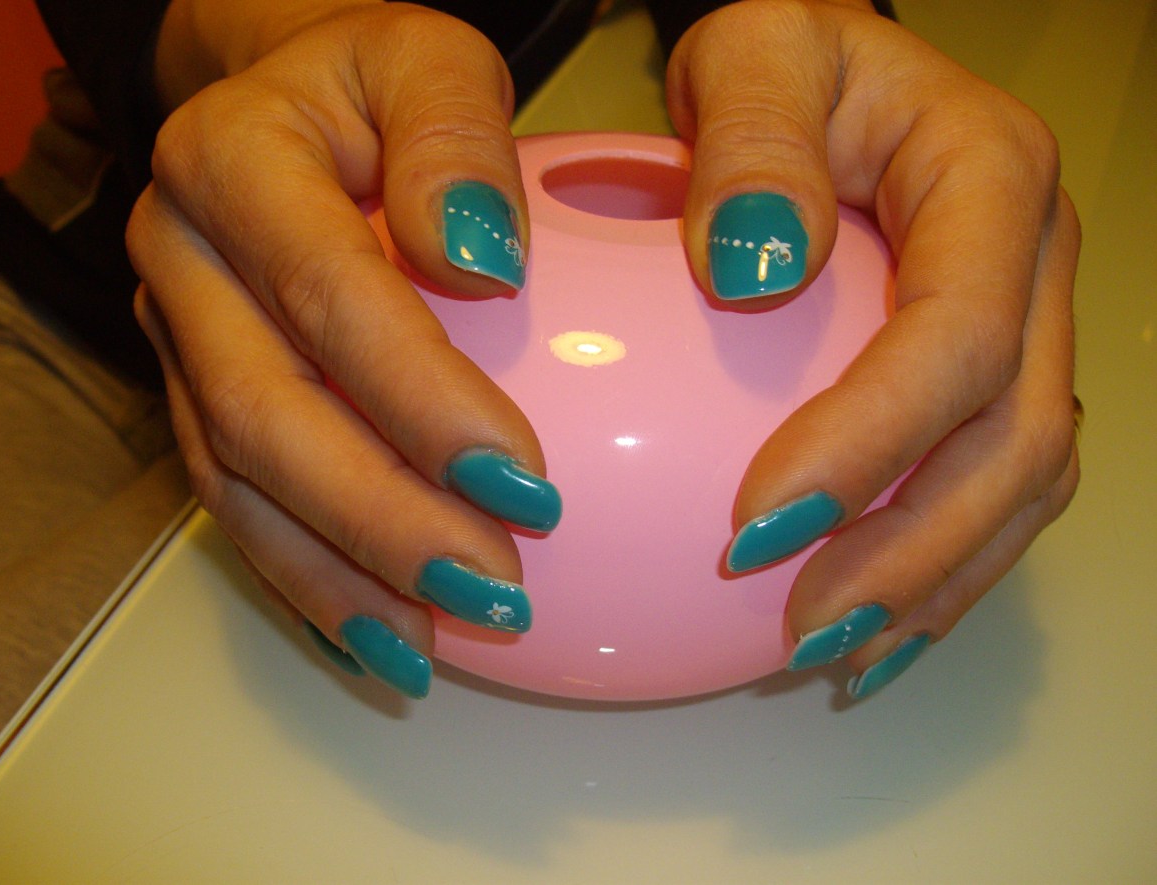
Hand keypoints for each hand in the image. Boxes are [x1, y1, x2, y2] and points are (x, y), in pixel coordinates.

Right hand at [126, 2, 558, 697]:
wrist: (289, 107)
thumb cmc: (380, 85)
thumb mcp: (432, 61)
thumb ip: (454, 138)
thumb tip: (481, 258)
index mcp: (233, 163)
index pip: (331, 297)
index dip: (423, 402)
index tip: (528, 484)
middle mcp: (181, 258)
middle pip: (264, 414)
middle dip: (379, 521)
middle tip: (491, 591)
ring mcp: (176, 336)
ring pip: (235, 480)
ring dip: (334, 576)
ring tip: (431, 647)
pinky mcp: (193, 390)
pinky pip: (233, 499)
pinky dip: (303, 577)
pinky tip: (375, 632)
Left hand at [665, 0, 1079, 696]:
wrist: (815, 76)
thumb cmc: (781, 61)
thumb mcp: (753, 49)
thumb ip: (753, 139)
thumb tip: (754, 267)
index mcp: (991, 180)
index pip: (956, 338)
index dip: (871, 446)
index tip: (756, 526)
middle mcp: (1030, 263)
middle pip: (1012, 440)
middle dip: (911, 552)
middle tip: (801, 629)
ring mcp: (1023, 323)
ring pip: (1020, 484)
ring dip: (933, 582)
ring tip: (835, 652)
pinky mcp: (989, 371)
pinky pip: (990, 486)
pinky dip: (937, 566)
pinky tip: (870, 620)